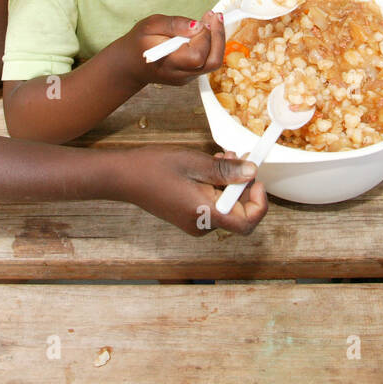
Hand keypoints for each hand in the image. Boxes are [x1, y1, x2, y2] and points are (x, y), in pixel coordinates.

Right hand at [123, 148, 268, 234]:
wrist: (124, 177)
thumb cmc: (155, 169)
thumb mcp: (195, 163)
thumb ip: (226, 171)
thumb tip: (251, 172)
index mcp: (205, 214)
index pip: (246, 223)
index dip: (258, 202)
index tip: (256, 180)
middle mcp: (201, 224)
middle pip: (237, 212)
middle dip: (241, 185)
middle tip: (236, 158)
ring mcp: (193, 222)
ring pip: (224, 206)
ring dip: (228, 183)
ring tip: (219, 158)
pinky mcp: (187, 216)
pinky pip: (211, 204)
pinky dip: (215, 187)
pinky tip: (207, 168)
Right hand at [125, 12, 224, 84]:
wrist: (129, 64)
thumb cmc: (138, 42)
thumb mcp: (150, 25)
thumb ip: (174, 24)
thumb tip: (198, 25)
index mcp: (168, 62)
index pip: (197, 55)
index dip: (205, 36)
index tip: (204, 18)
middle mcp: (180, 74)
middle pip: (212, 62)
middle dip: (218, 37)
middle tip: (215, 16)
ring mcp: (186, 78)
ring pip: (213, 63)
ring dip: (217, 40)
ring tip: (212, 21)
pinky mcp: (190, 76)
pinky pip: (207, 61)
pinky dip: (210, 45)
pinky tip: (204, 31)